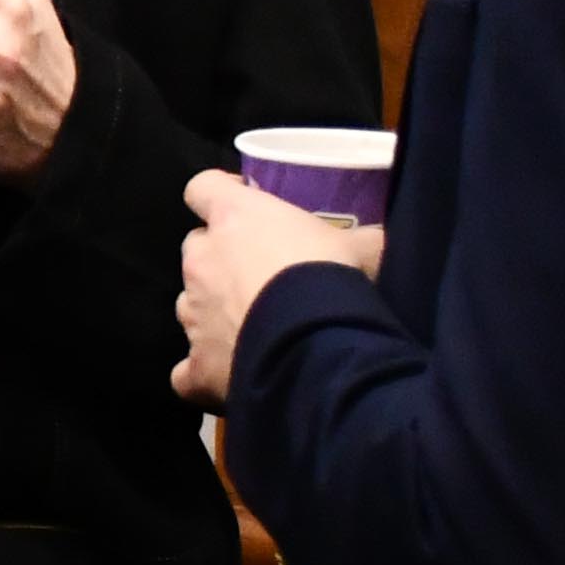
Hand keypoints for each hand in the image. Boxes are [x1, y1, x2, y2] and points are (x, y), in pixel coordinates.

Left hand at [173, 169, 378, 410]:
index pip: (202, 188)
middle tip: (259, 275)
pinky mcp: (197, 364)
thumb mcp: (362, 245)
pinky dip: (205, 370)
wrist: (318, 344)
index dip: (219, 195)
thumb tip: (377, 239)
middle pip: (197, 249)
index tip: (242, 204)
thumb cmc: (334, 277)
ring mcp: (193, 314)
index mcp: (233, 217)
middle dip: (220, 260)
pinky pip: (188, 370)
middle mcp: (201, 261)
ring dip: (214, 312)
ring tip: (254, 329)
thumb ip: (356, 237)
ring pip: (191, 306)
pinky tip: (230, 376)